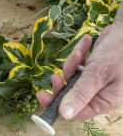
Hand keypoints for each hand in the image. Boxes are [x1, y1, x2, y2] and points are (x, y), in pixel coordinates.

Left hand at [36, 4, 122, 119]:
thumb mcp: (99, 73)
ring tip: (79, 51)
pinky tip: (86, 42)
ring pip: (71, 77)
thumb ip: (81, 93)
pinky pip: (77, 64)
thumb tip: (64, 114)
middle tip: (55, 76)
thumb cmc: (118, 52)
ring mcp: (94, 79)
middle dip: (62, 83)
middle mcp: (98, 92)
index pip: (76, 111)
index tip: (41, 96)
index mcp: (103, 100)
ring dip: (71, 64)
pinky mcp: (91, 67)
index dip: (57, 106)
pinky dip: (78, 54)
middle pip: (71, 95)